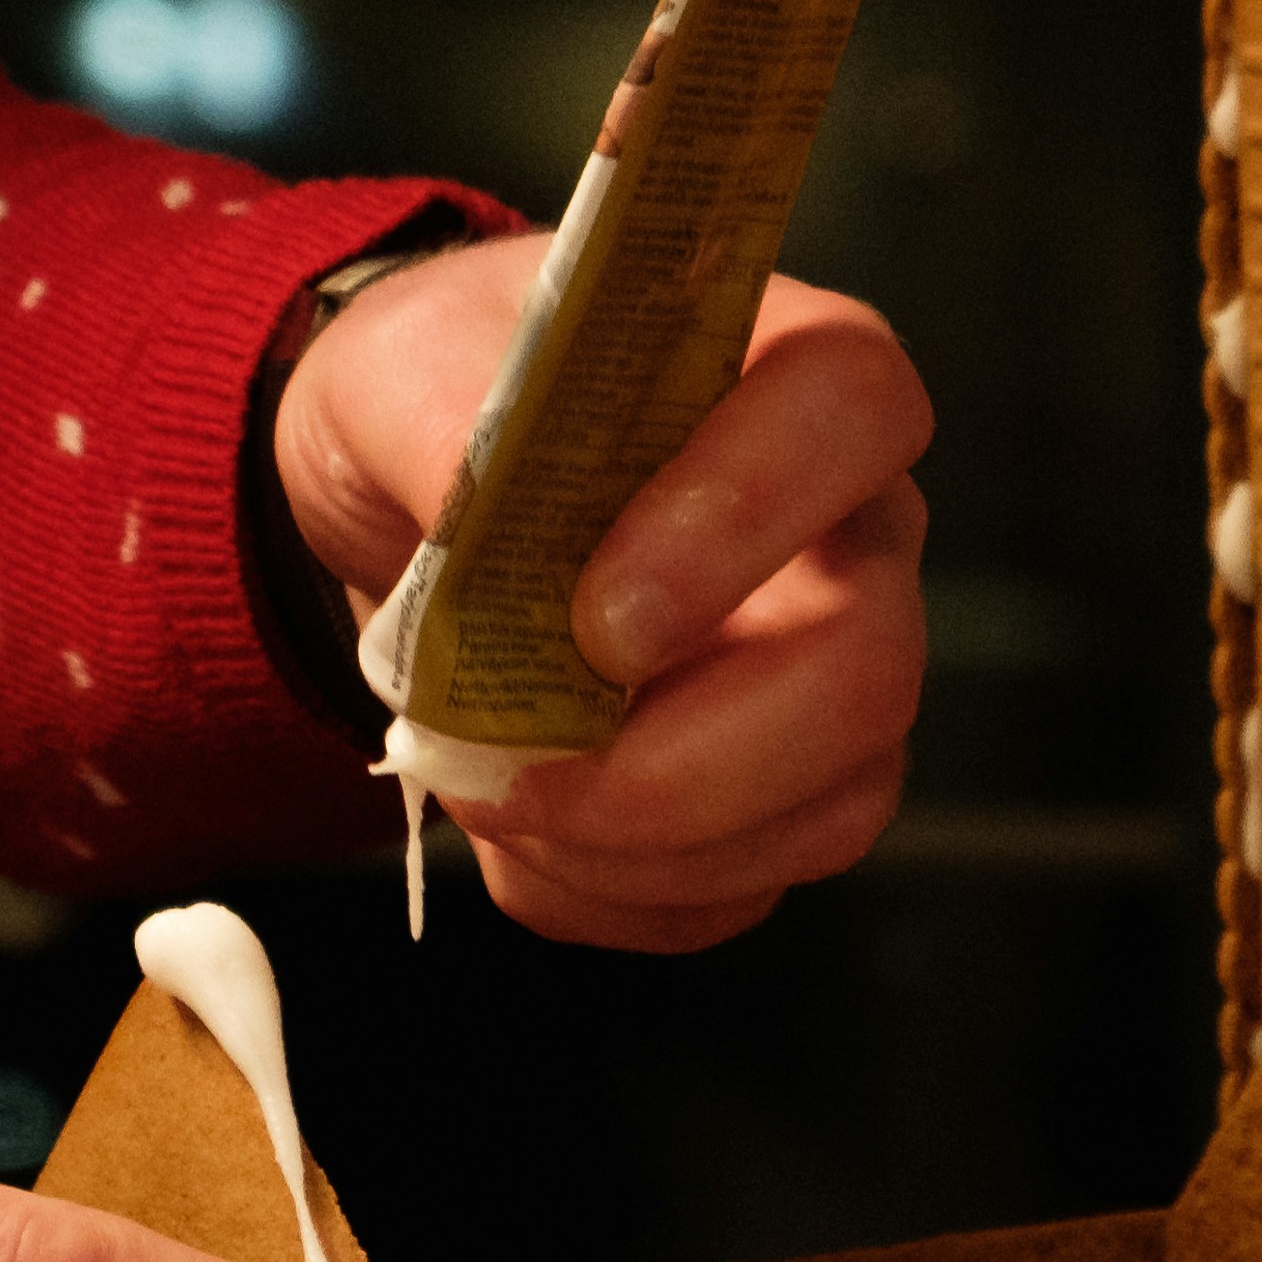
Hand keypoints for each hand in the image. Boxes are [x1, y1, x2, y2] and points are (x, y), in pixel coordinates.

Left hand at [277, 229, 930, 951]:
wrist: (400, 503)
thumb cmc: (435, 398)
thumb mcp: (393, 367)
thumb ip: (437, 423)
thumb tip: (467, 528)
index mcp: (790, 375)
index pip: (853, 409)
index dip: (744, 517)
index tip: (597, 617)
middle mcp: (849, 534)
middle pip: (869, 670)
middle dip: (683, 764)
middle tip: (513, 769)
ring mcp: (833, 679)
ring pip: (830, 810)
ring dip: (639, 848)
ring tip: (488, 794)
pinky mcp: (780, 800)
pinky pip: (741, 891)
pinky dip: (609, 894)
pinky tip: (519, 837)